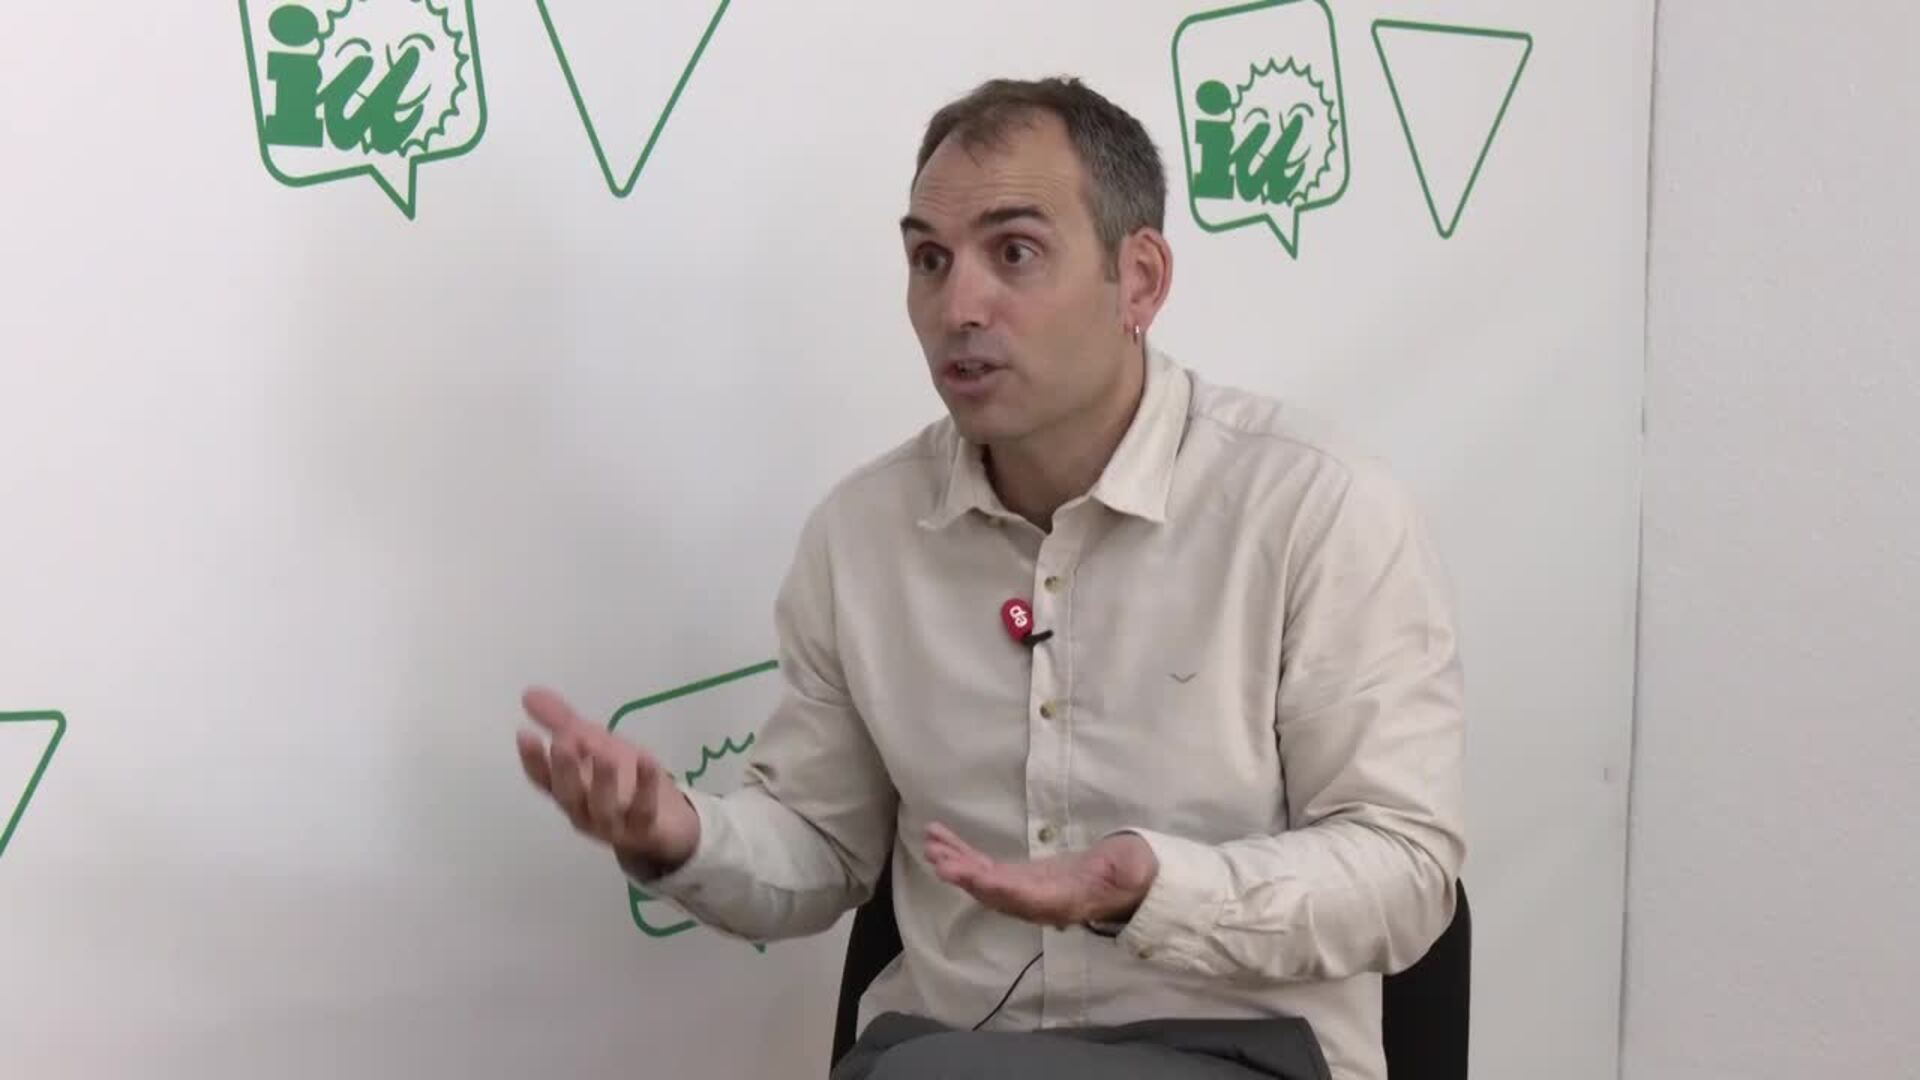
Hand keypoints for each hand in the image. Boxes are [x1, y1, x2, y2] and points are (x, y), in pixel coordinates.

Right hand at [515, 686, 700, 871]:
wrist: (667, 822)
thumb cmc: (624, 780)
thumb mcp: (594, 744)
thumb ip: (562, 721)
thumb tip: (528, 693)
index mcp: (569, 790)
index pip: (543, 778)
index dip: (532, 759)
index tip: (524, 733)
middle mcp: (585, 810)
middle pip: (568, 794)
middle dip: (564, 769)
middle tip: (562, 741)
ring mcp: (614, 824)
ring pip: (602, 807)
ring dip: (602, 780)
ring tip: (603, 751)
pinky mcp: (645, 828)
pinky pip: (643, 810)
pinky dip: (645, 787)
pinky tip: (647, 760)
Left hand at [923, 823, 1158, 929]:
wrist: (1129, 881)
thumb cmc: (1134, 871)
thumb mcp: (1137, 867)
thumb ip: (1132, 869)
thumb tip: (1131, 867)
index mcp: (1066, 900)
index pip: (1028, 898)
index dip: (1000, 889)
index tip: (973, 877)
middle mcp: (1038, 902)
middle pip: (996, 894)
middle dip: (966, 877)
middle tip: (939, 857)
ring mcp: (1026, 891)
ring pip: (984, 882)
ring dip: (956, 864)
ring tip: (931, 843)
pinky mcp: (1020, 878)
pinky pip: (986, 870)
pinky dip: (963, 856)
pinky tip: (942, 841)